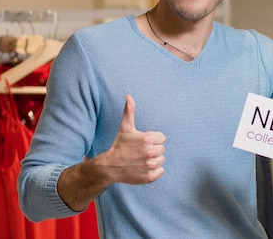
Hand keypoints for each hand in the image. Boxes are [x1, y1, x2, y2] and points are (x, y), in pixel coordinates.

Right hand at [57, 94, 166, 210]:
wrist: (110, 166)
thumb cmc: (119, 146)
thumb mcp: (125, 128)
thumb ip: (129, 111)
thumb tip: (129, 96)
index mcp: (148, 139)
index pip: (162, 138)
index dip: (153, 139)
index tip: (143, 142)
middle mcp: (151, 152)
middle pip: (162, 149)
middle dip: (153, 149)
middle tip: (141, 151)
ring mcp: (150, 165)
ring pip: (162, 160)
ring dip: (154, 160)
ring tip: (142, 159)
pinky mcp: (150, 177)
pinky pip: (161, 171)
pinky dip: (154, 170)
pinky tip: (144, 167)